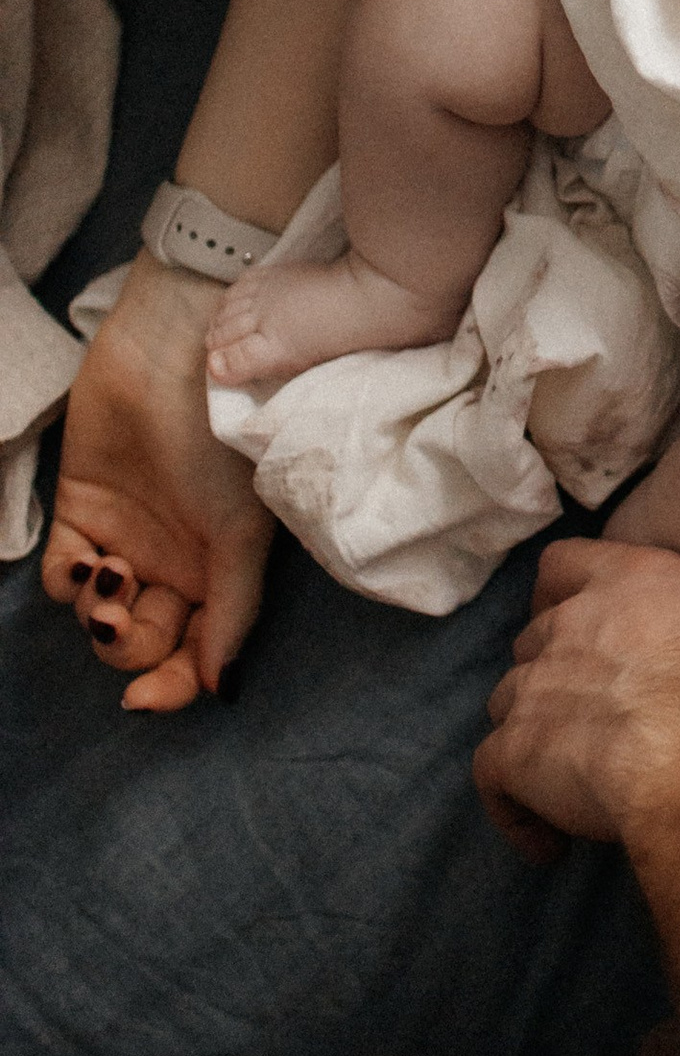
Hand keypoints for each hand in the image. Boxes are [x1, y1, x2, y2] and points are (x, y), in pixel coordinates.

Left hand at [42, 254, 272, 710]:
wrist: (181, 357)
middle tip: (120, 614)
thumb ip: (232, 613)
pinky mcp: (80, 509)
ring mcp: (125, 537)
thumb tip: (221, 689)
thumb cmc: (225, 444)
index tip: (146, 698)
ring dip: (96, 611)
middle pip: (141, 641)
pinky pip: (61, 574)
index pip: (193, 655)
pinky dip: (65, 582)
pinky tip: (83, 564)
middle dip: (127, 645)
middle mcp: (172, 562)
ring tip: (109, 572)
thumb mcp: (243, 534)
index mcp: (219, 573)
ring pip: (97, 614)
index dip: (171, 685)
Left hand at [474, 537, 679, 856]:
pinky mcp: (514, 748)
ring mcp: (534, 684)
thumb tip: (668, 659)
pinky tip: (550, 846)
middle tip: (590, 725)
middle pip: (531, 645)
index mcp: (628, 579)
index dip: (555, 599)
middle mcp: (571, 622)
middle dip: (550, 682)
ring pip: (507, 706)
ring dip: (532, 741)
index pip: (562, 565)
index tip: (570, 634)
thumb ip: (673, 627)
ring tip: (570, 787)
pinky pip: (492, 778)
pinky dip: (517, 813)